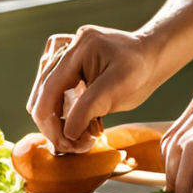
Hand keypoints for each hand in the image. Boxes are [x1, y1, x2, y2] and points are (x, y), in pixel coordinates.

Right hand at [25, 26, 160, 153]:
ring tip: (76, 139)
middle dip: (52, 124)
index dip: (51, 122)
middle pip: (42, 92)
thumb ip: (90, 107)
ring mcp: (64, 54)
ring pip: (43, 93)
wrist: (150, 58)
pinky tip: (73, 122)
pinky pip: (52, 88)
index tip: (65, 145)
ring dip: (54, 120)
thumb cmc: (139, 69)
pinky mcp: (67, 65)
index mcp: (79, 47)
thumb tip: (67, 134)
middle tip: (73, 146)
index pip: (49, 88)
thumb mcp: (119, 87)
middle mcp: (67, 46)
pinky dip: (58, 109)